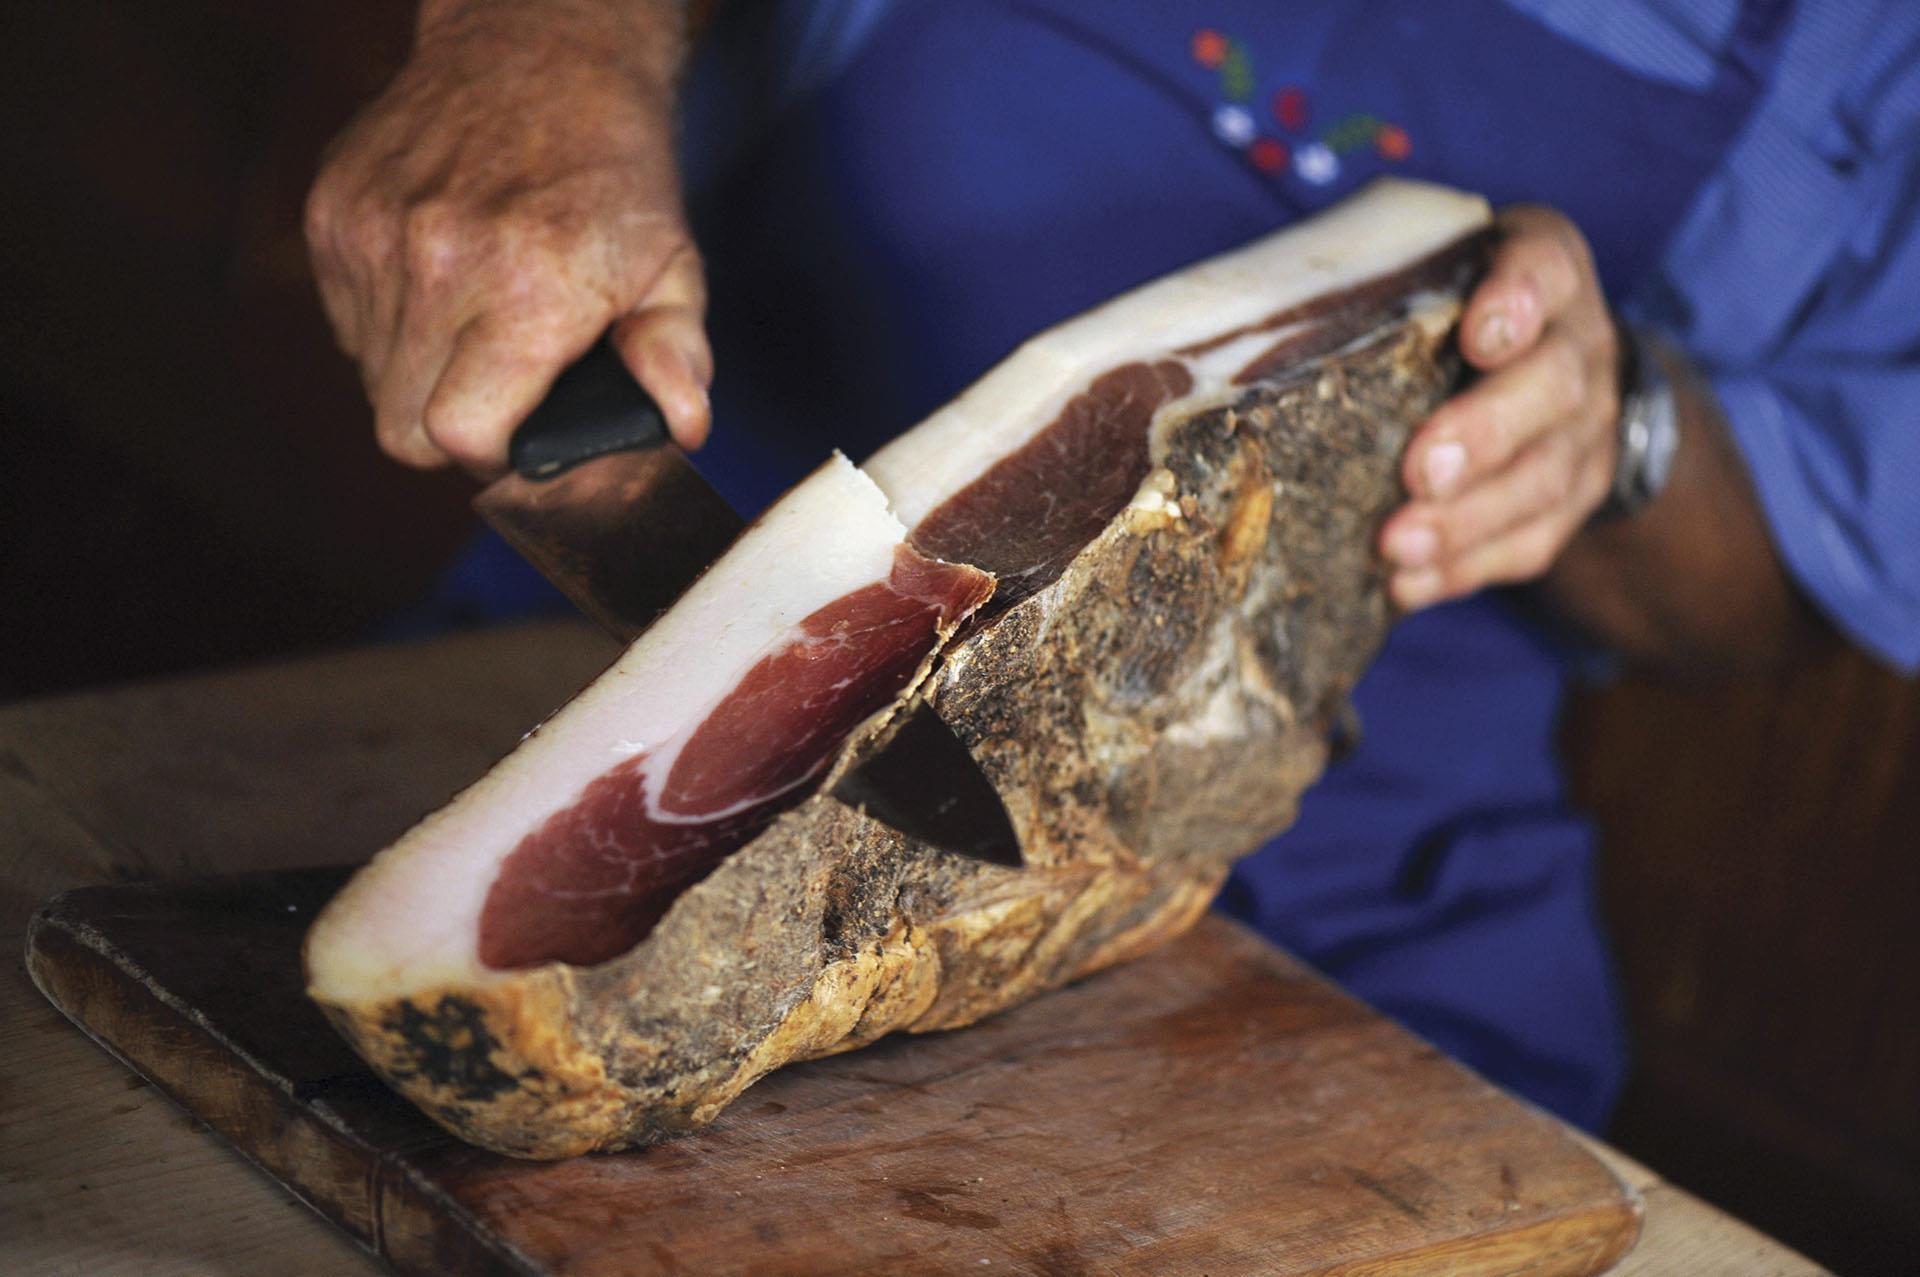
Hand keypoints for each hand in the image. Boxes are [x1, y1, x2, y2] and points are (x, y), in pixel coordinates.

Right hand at [304, 0, 706, 475]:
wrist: (539, 50)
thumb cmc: (615, 171)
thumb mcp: (674, 265)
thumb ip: (678, 357)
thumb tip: (681, 425)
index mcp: (529, 287)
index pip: (459, 434)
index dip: (491, 456)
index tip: (520, 438)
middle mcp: (437, 260)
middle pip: (403, 428)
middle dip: (451, 431)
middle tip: (501, 396)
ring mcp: (373, 233)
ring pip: (372, 378)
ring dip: (421, 376)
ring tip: (477, 326)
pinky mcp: (332, 212)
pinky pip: (347, 322)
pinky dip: (389, 325)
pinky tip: (441, 284)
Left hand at [1379, 206, 1620, 608]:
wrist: (1553, 362)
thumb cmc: (1454, 307)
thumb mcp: (1431, 271)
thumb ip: (1373, 286)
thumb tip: (1231, 332)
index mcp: (1543, 269)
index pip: (1544, 269)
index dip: (1517, 301)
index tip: (1478, 334)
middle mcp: (1579, 345)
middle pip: (1551, 388)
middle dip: (1483, 434)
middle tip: (1420, 473)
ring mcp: (1585, 429)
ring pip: (1542, 478)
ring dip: (1466, 521)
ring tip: (1396, 546)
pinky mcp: (1572, 499)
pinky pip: (1530, 542)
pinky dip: (1466, 567)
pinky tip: (1406, 584)